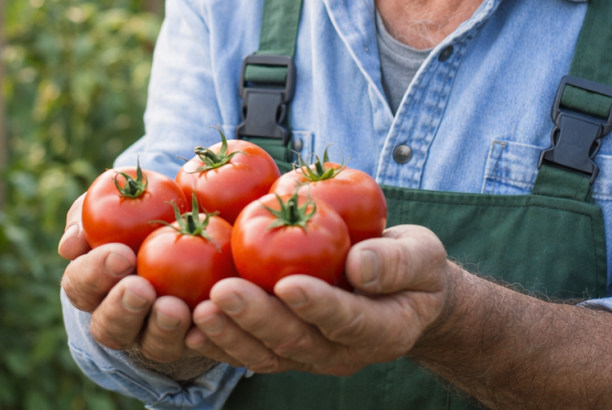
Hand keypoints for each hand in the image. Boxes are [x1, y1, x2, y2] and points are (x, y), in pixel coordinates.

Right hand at [58, 192, 197, 364]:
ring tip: (175, 308)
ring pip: (149, 345)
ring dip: (160, 329)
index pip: (79, 285)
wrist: (187, 229)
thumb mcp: (110, 209)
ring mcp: (152, 334)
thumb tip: (70, 245)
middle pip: (108, 326)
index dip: (96, 273)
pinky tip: (204, 326)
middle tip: (142, 288)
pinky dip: (198, 339)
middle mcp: (117, 317)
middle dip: (124, 309)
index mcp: (91, 285)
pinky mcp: (187, 340)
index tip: (122, 254)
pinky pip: (192, 348)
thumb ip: (84, 219)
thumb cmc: (138, 216)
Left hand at [184, 225, 455, 375]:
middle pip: (297, 341)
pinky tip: (189, 324)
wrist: (401, 292)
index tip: (288, 284)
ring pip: (267, 354)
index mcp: (384, 329)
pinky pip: (250, 351)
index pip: (348, 321)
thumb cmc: (413, 266)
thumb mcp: (422, 255)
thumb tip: (359, 264)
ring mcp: (311, 356)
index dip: (318, 305)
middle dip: (257, 319)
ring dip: (231, 334)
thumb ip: (397, 261)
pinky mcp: (285, 350)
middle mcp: (344, 353)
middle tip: (223, 293)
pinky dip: (220, 342)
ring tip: (198, 310)